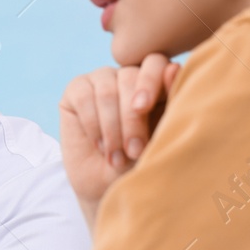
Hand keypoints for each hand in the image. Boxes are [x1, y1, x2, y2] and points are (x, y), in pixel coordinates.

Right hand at [58, 53, 180, 228]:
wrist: (109, 186)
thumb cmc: (141, 162)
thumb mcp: (160, 138)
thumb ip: (169, 105)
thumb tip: (173, 68)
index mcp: (156, 81)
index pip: (155, 63)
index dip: (150, 80)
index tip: (144, 108)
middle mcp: (129, 76)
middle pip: (130, 76)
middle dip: (131, 117)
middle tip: (134, 150)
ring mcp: (102, 80)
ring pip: (106, 89)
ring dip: (112, 127)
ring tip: (117, 157)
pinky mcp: (77, 90)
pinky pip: (84, 96)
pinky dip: (92, 124)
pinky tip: (99, 145)